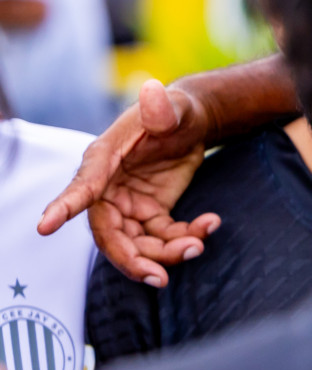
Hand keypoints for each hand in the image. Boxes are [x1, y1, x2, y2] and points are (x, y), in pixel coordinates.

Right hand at [36, 79, 219, 286]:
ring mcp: (129, 205)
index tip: (44, 227)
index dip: (64, 206)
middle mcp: (109, 188)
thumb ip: (162, 108)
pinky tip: (210, 224)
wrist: (192, 124)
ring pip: (139, 244)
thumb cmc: (175, 111)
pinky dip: (187, 238)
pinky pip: (164, 237)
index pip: (81, 186)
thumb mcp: (172, 107)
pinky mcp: (151, 214)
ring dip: (167, 253)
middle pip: (111, 234)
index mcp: (103, 161)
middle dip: (132, 259)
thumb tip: (153, 92)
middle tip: (161, 277)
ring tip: (198, 245)